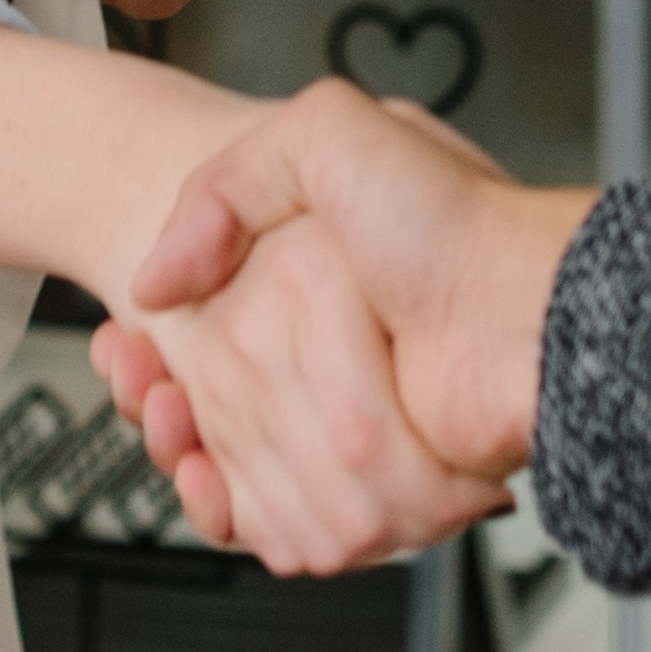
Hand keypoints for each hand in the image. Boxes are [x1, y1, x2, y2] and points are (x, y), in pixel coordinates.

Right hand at [129, 210, 510, 573]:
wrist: (524, 312)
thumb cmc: (451, 220)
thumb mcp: (325, 135)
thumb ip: (224, 185)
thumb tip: (154, 282)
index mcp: (310, 281)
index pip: (200, 331)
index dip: (151, 343)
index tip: (126, 339)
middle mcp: (329, 353)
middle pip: (205, 398)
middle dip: (158, 393)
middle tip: (143, 375)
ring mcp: (347, 421)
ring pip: (225, 457)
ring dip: (180, 445)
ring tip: (164, 412)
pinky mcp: (366, 487)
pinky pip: (271, 516)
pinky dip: (226, 505)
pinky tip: (200, 470)